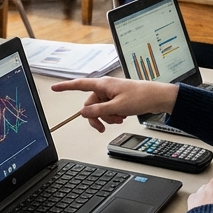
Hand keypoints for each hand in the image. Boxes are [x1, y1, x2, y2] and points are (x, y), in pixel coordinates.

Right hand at [49, 77, 178, 132]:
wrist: (157, 97)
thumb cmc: (140, 97)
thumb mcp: (117, 107)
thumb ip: (98, 110)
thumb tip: (83, 113)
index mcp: (102, 85)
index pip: (79, 85)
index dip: (66, 87)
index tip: (55, 88)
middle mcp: (105, 88)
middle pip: (90, 104)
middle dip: (97, 116)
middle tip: (103, 126)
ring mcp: (111, 94)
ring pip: (100, 109)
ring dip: (107, 117)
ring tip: (119, 118)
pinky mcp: (117, 99)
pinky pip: (108, 110)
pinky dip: (113, 115)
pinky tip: (122, 116)